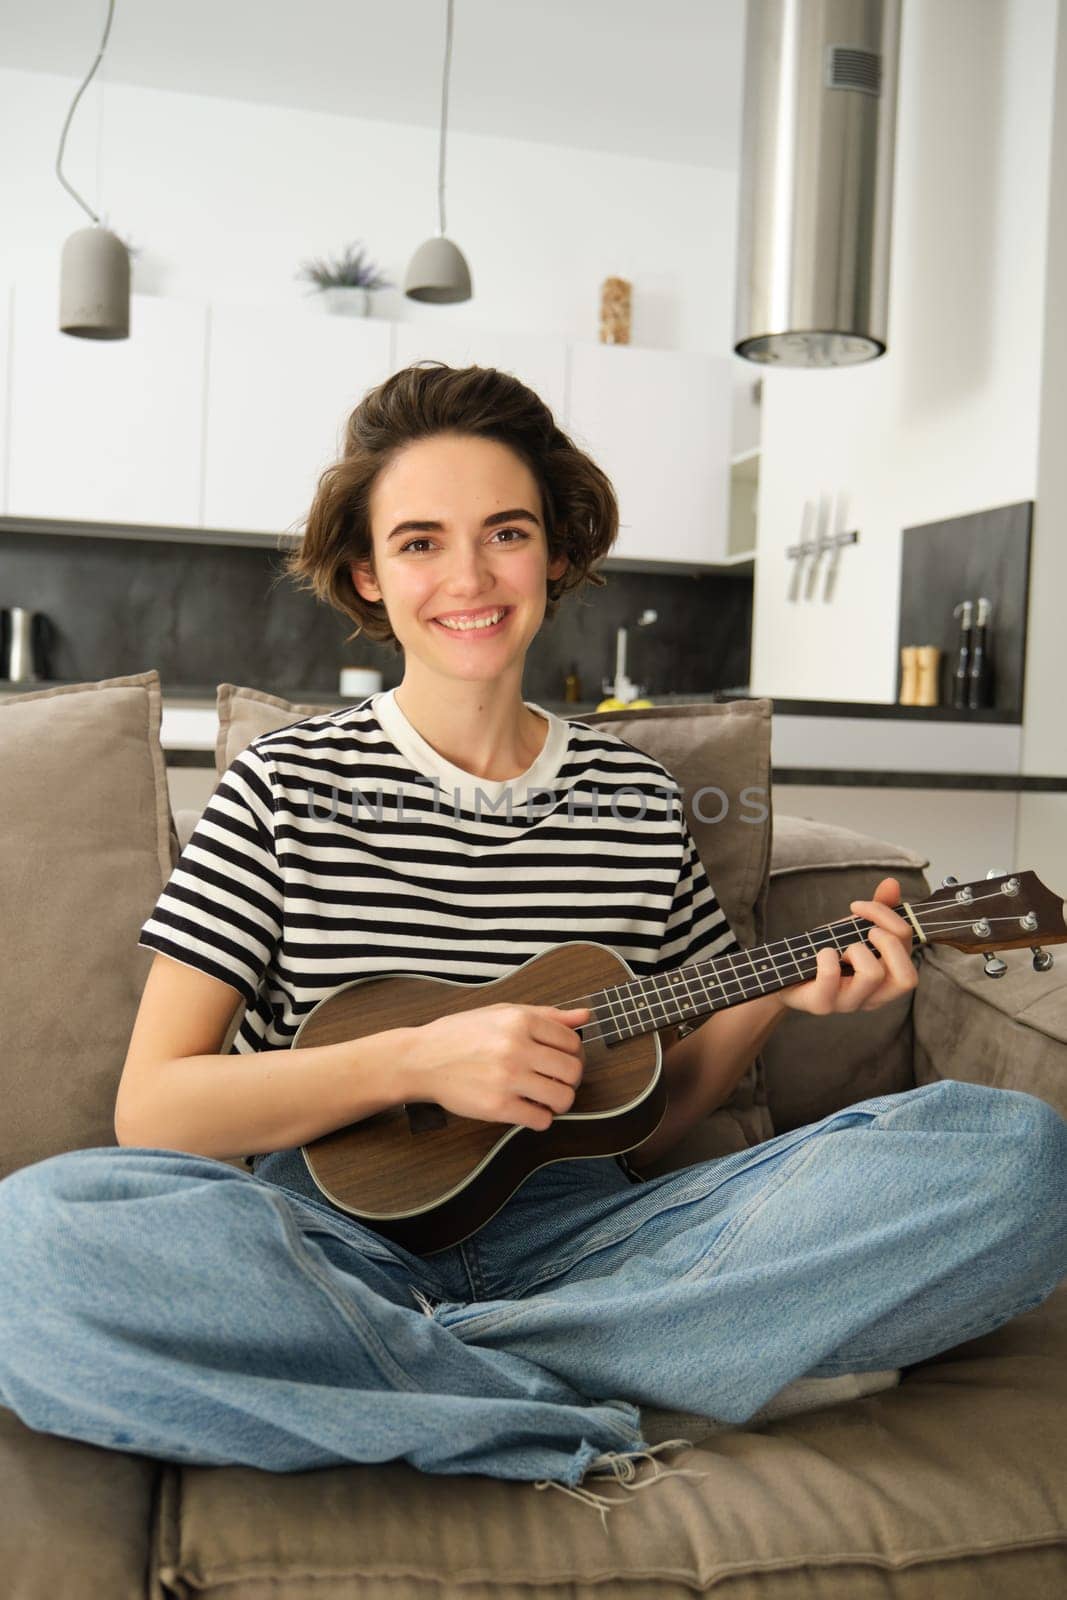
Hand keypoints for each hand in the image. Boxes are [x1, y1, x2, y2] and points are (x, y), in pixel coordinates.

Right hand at [407, 1002, 590, 1130]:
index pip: (573, 1041)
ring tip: (545, 1097)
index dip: (573, 1053)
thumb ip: (547, 1015)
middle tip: (556, 1080)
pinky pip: (541, 1120)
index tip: (561, 1059)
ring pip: (563, 1098)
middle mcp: (516, 1047)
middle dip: (570, 1079)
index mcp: (520, 1020)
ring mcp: (507, 1078)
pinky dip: (541, 1118)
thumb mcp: (502, 1013)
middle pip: (573, 1071)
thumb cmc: (461, 1034)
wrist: (422, 1059)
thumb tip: (585, 1016)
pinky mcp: (498, 1107)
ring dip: (560, 1101)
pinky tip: (529, 1109)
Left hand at [776, 876, 917, 1016]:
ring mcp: (850, 1003)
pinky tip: (822, 953)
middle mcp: (876, 996)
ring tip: (840, 948)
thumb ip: (877, 910)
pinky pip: (831, 978)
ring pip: (873, 975)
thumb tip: (892, 883)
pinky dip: (826, 957)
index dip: (890, 917)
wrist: (787, 976)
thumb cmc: (828, 955)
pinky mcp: (822, 1004)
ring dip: (856, 949)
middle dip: (888, 940)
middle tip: (864, 930)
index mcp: (889, 977)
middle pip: (907, 977)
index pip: (909, 948)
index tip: (861, 905)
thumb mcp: (853, 930)